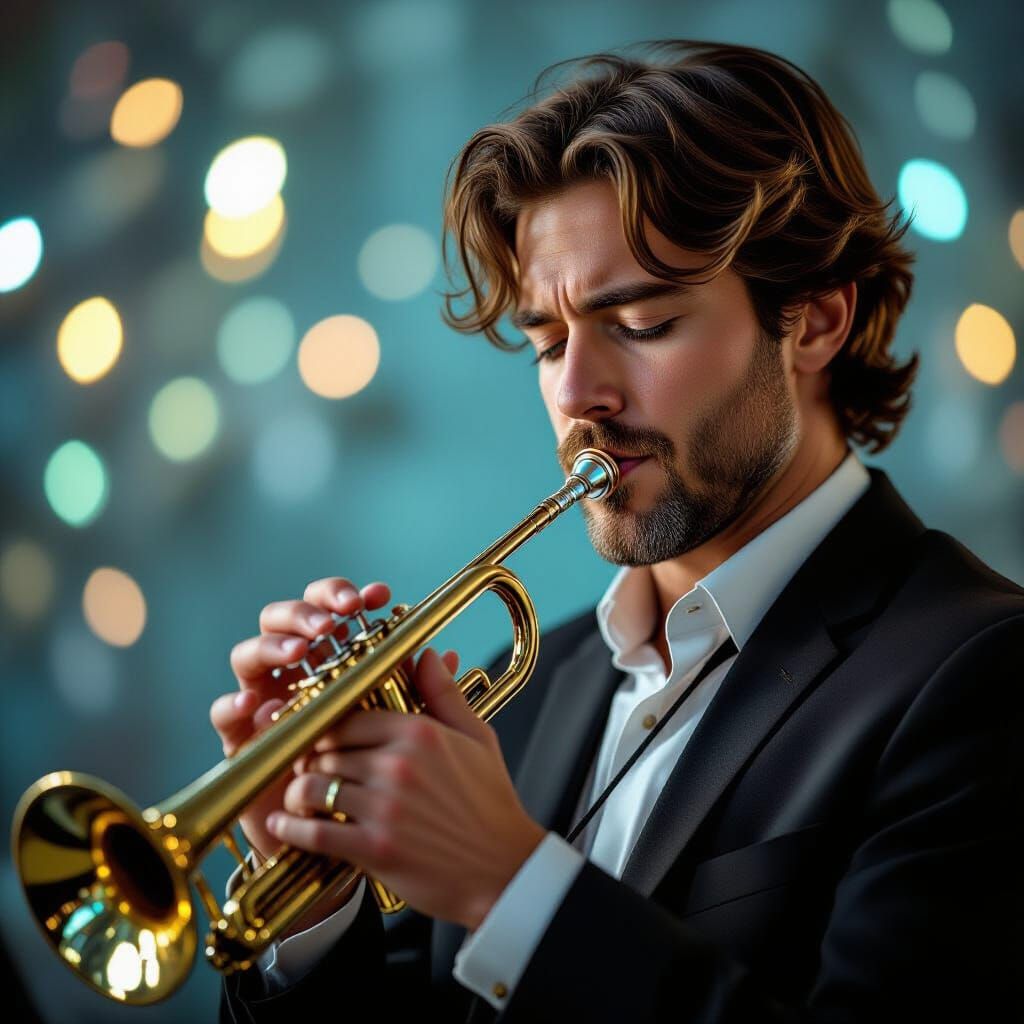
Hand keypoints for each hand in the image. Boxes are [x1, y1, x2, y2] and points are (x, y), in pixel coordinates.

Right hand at [208, 576, 392, 860]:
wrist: (342, 844)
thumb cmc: (373, 781)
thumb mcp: (404, 736)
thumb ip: (420, 694)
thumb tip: (444, 655)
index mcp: (330, 664)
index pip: (330, 614)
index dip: (346, 596)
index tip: (376, 596)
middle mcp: (293, 676)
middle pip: (282, 622)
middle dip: (305, 612)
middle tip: (331, 622)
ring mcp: (263, 703)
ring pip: (249, 657)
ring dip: (272, 647)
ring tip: (299, 653)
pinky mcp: (241, 740)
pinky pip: (225, 715)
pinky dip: (235, 704)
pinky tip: (256, 704)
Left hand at [268, 646, 546, 930]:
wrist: (504, 869)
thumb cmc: (490, 804)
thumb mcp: (477, 738)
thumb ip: (444, 694)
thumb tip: (426, 655)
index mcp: (419, 733)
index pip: (348, 715)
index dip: (327, 726)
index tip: (319, 737)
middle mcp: (398, 765)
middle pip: (325, 750)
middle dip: (310, 759)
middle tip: (306, 767)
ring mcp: (385, 808)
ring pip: (312, 787)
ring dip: (298, 793)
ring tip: (297, 798)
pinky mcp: (375, 849)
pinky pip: (314, 833)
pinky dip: (292, 828)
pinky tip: (284, 825)